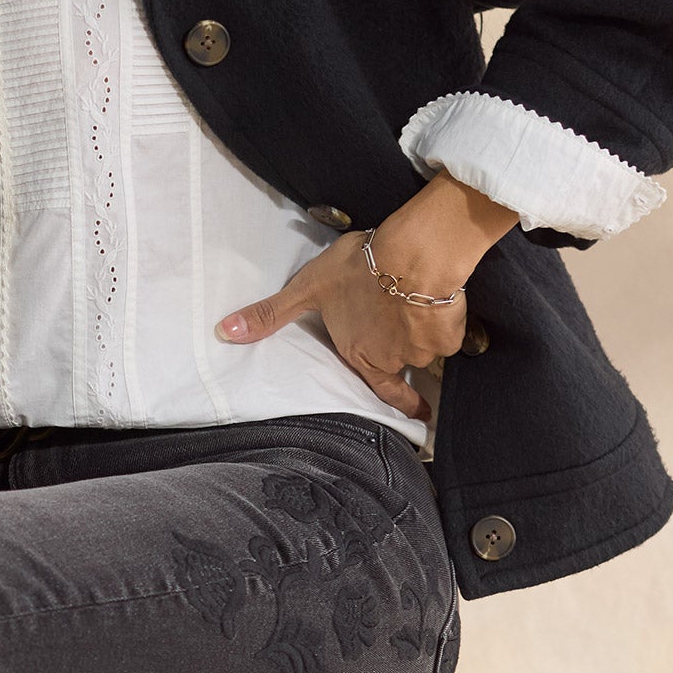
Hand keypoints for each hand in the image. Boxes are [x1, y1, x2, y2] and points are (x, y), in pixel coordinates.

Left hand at [211, 171, 515, 419]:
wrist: (411, 256)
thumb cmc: (357, 271)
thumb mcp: (306, 289)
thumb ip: (270, 314)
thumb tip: (223, 333)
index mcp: (362, 354)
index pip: (383, 388)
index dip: (400, 402)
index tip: (419, 416)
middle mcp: (393, 359)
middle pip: (402, 359)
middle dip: (405, 346)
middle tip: (405, 327)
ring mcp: (424, 349)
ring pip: (425, 343)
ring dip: (422, 327)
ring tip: (414, 298)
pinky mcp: (449, 334)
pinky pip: (448, 329)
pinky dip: (444, 316)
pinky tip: (435, 297)